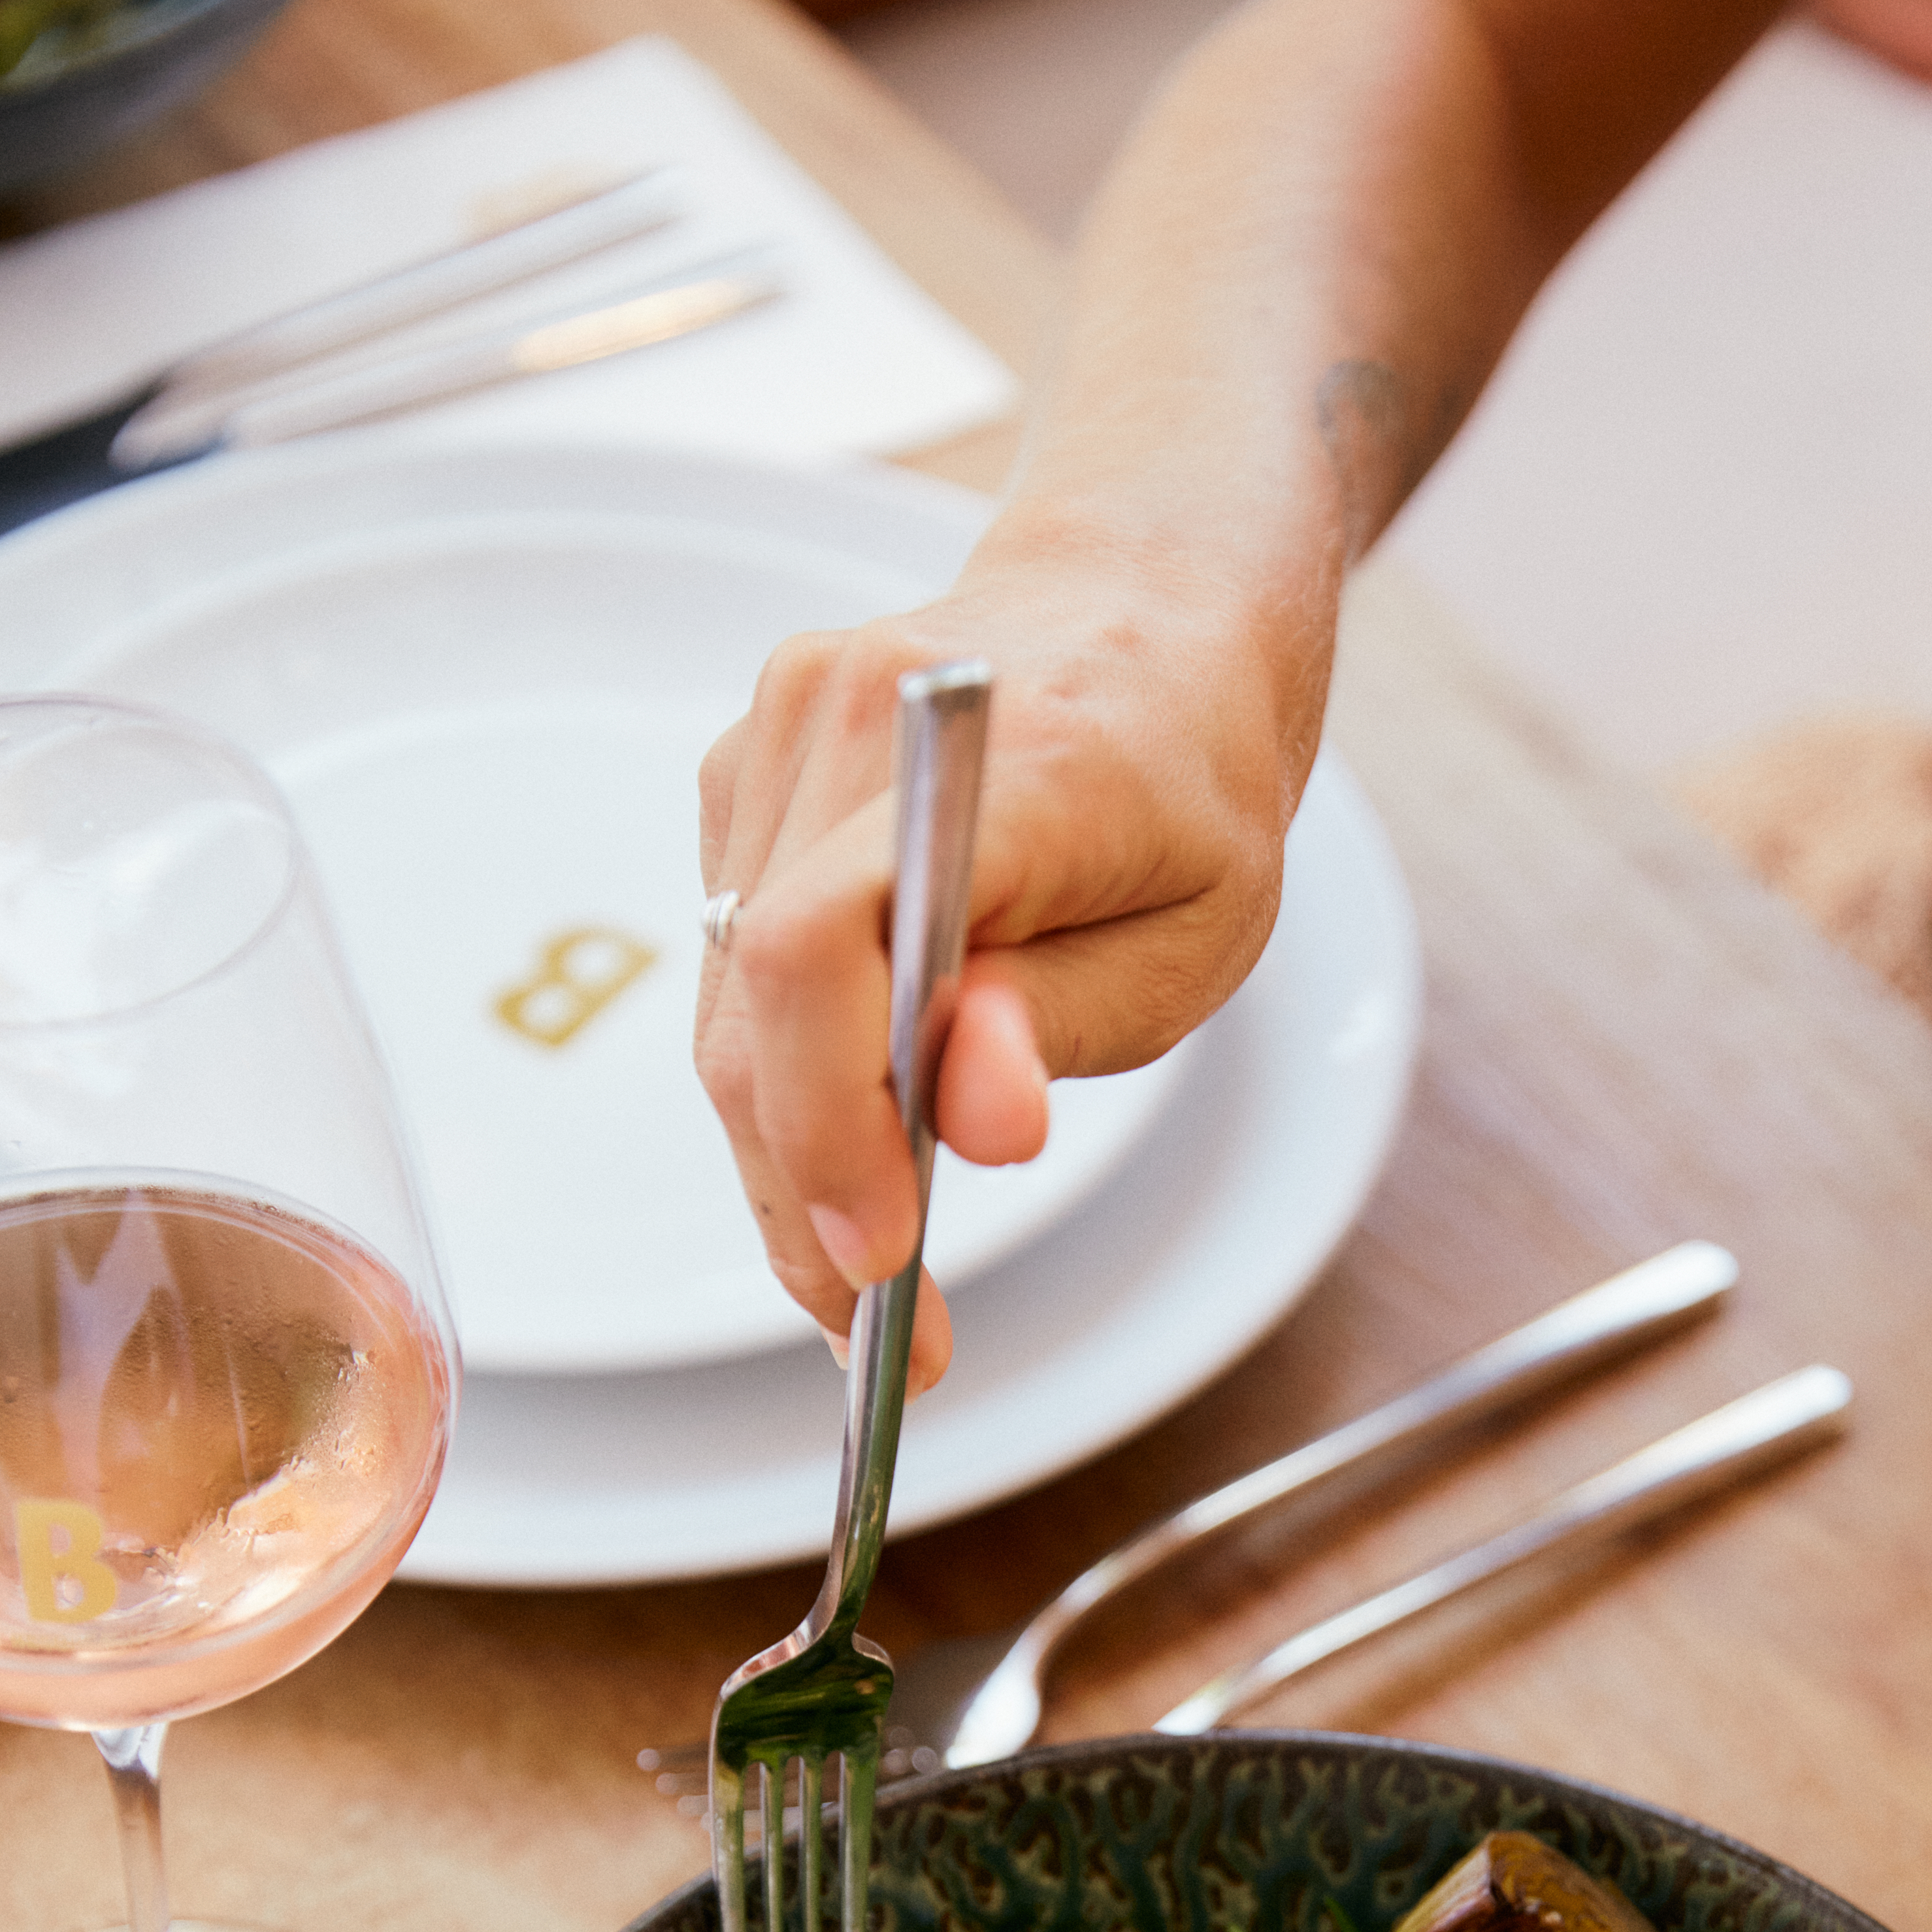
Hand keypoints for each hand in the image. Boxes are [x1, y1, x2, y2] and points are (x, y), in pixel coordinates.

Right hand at [694, 518, 1296, 1380]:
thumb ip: (1069, 1022)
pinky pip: (738, 963)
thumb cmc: (1192, 783)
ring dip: (788, 1151)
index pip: (822, 949)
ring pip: (732, 1002)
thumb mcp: (1199, 932)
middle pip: (757, 1006)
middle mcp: (851, 719)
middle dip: (804, 1193)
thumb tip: (971, 1120)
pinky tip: (857, 1127)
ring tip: (871, 1263)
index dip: (825, 1124)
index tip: (881, 1263)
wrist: (1148, 599)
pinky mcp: (747, 773)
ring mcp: (779, 735)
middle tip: (879, 1332)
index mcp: (997, 757)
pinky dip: (787, 1069)